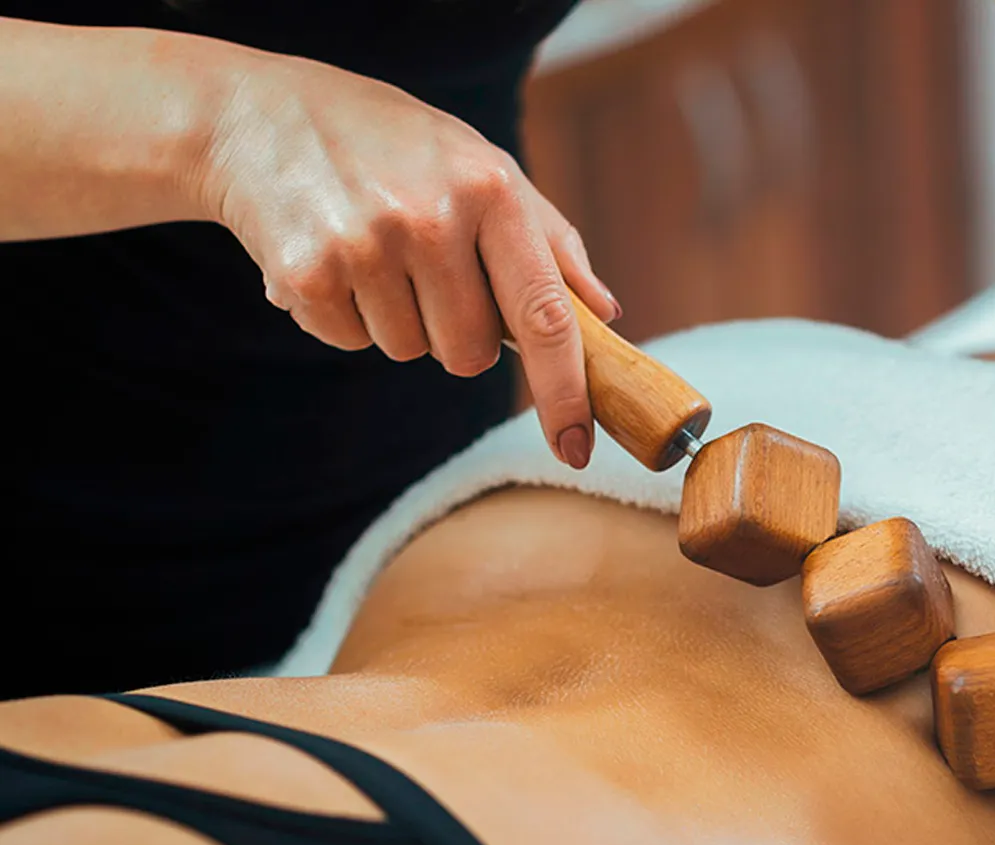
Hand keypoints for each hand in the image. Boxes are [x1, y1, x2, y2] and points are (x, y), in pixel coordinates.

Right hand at [195, 49, 620, 467]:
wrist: (258, 114)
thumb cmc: (394, 147)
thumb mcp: (482, 167)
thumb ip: (550, 244)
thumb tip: (605, 314)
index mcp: (491, 189)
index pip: (546, 315)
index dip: (566, 392)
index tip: (577, 448)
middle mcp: (430, 217)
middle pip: (471, 353)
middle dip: (455, 330)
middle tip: (424, 267)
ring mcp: (365, 244)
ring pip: (409, 351)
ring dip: (395, 318)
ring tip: (372, 249)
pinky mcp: (306, 272)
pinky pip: (351, 342)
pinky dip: (344, 314)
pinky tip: (331, 256)